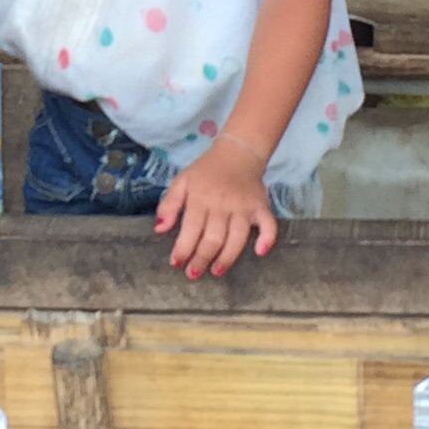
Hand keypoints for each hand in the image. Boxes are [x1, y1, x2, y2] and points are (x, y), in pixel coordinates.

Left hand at [156, 140, 277, 277]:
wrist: (237, 153)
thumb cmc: (205, 172)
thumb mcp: (181, 182)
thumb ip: (169, 205)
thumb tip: (159, 229)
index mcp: (200, 199)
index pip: (191, 228)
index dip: (183, 248)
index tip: (176, 264)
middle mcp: (222, 205)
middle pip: (213, 238)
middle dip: (201, 259)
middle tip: (193, 274)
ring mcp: (244, 207)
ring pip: (237, 237)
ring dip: (227, 257)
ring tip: (216, 271)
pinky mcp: (261, 207)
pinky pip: (268, 224)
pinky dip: (267, 238)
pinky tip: (260, 251)